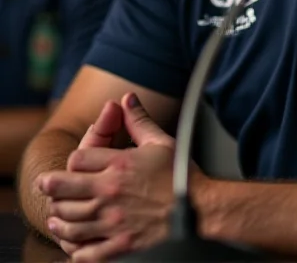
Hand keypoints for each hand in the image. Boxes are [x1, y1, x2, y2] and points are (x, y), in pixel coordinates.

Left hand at [39, 93, 176, 261]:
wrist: (201, 211)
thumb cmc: (182, 176)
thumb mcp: (161, 142)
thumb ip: (139, 120)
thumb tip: (126, 99)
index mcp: (120, 165)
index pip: (78, 159)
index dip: (74, 160)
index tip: (75, 164)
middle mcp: (111, 192)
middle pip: (64, 189)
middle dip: (51, 186)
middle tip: (45, 185)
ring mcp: (113, 222)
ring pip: (70, 221)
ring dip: (59, 217)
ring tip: (55, 215)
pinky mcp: (119, 246)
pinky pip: (86, 252)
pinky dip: (75, 249)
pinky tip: (73, 243)